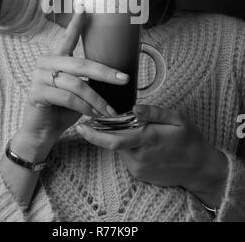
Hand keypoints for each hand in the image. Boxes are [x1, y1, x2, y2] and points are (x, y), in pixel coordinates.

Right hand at [19, 5, 129, 146]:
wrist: (41, 133)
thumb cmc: (62, 111)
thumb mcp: (78, 92)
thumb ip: (88, 80)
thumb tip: (116, 75)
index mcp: (56, 58)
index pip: (68, 38)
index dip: (77, 23)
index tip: (85, 7)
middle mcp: (45, 63)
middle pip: (81, 64)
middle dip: (106, 72)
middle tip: (125, 79)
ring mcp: (39, 77)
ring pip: (76, 84)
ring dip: (97, 99)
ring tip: (110, 111)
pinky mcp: (36, 93)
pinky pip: (68, 98)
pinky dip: (85, 108)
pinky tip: (94, 114)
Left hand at [76, 104, 227, 206]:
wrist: (200, 168)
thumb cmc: (190, 140)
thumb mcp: (178, 119)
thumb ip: (154, 113)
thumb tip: (134, 108)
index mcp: (148, 140)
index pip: (113, 139)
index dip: (94, 134)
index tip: (80, 126)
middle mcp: (139, 157)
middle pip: (112, 142)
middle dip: (103, 131)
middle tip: (97, 119)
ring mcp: (139, 168)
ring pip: (119, 149)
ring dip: (119, 137)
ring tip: (131, 127)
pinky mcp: (140, 175)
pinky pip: (126, 157)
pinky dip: (127, 146)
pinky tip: (140, 140)